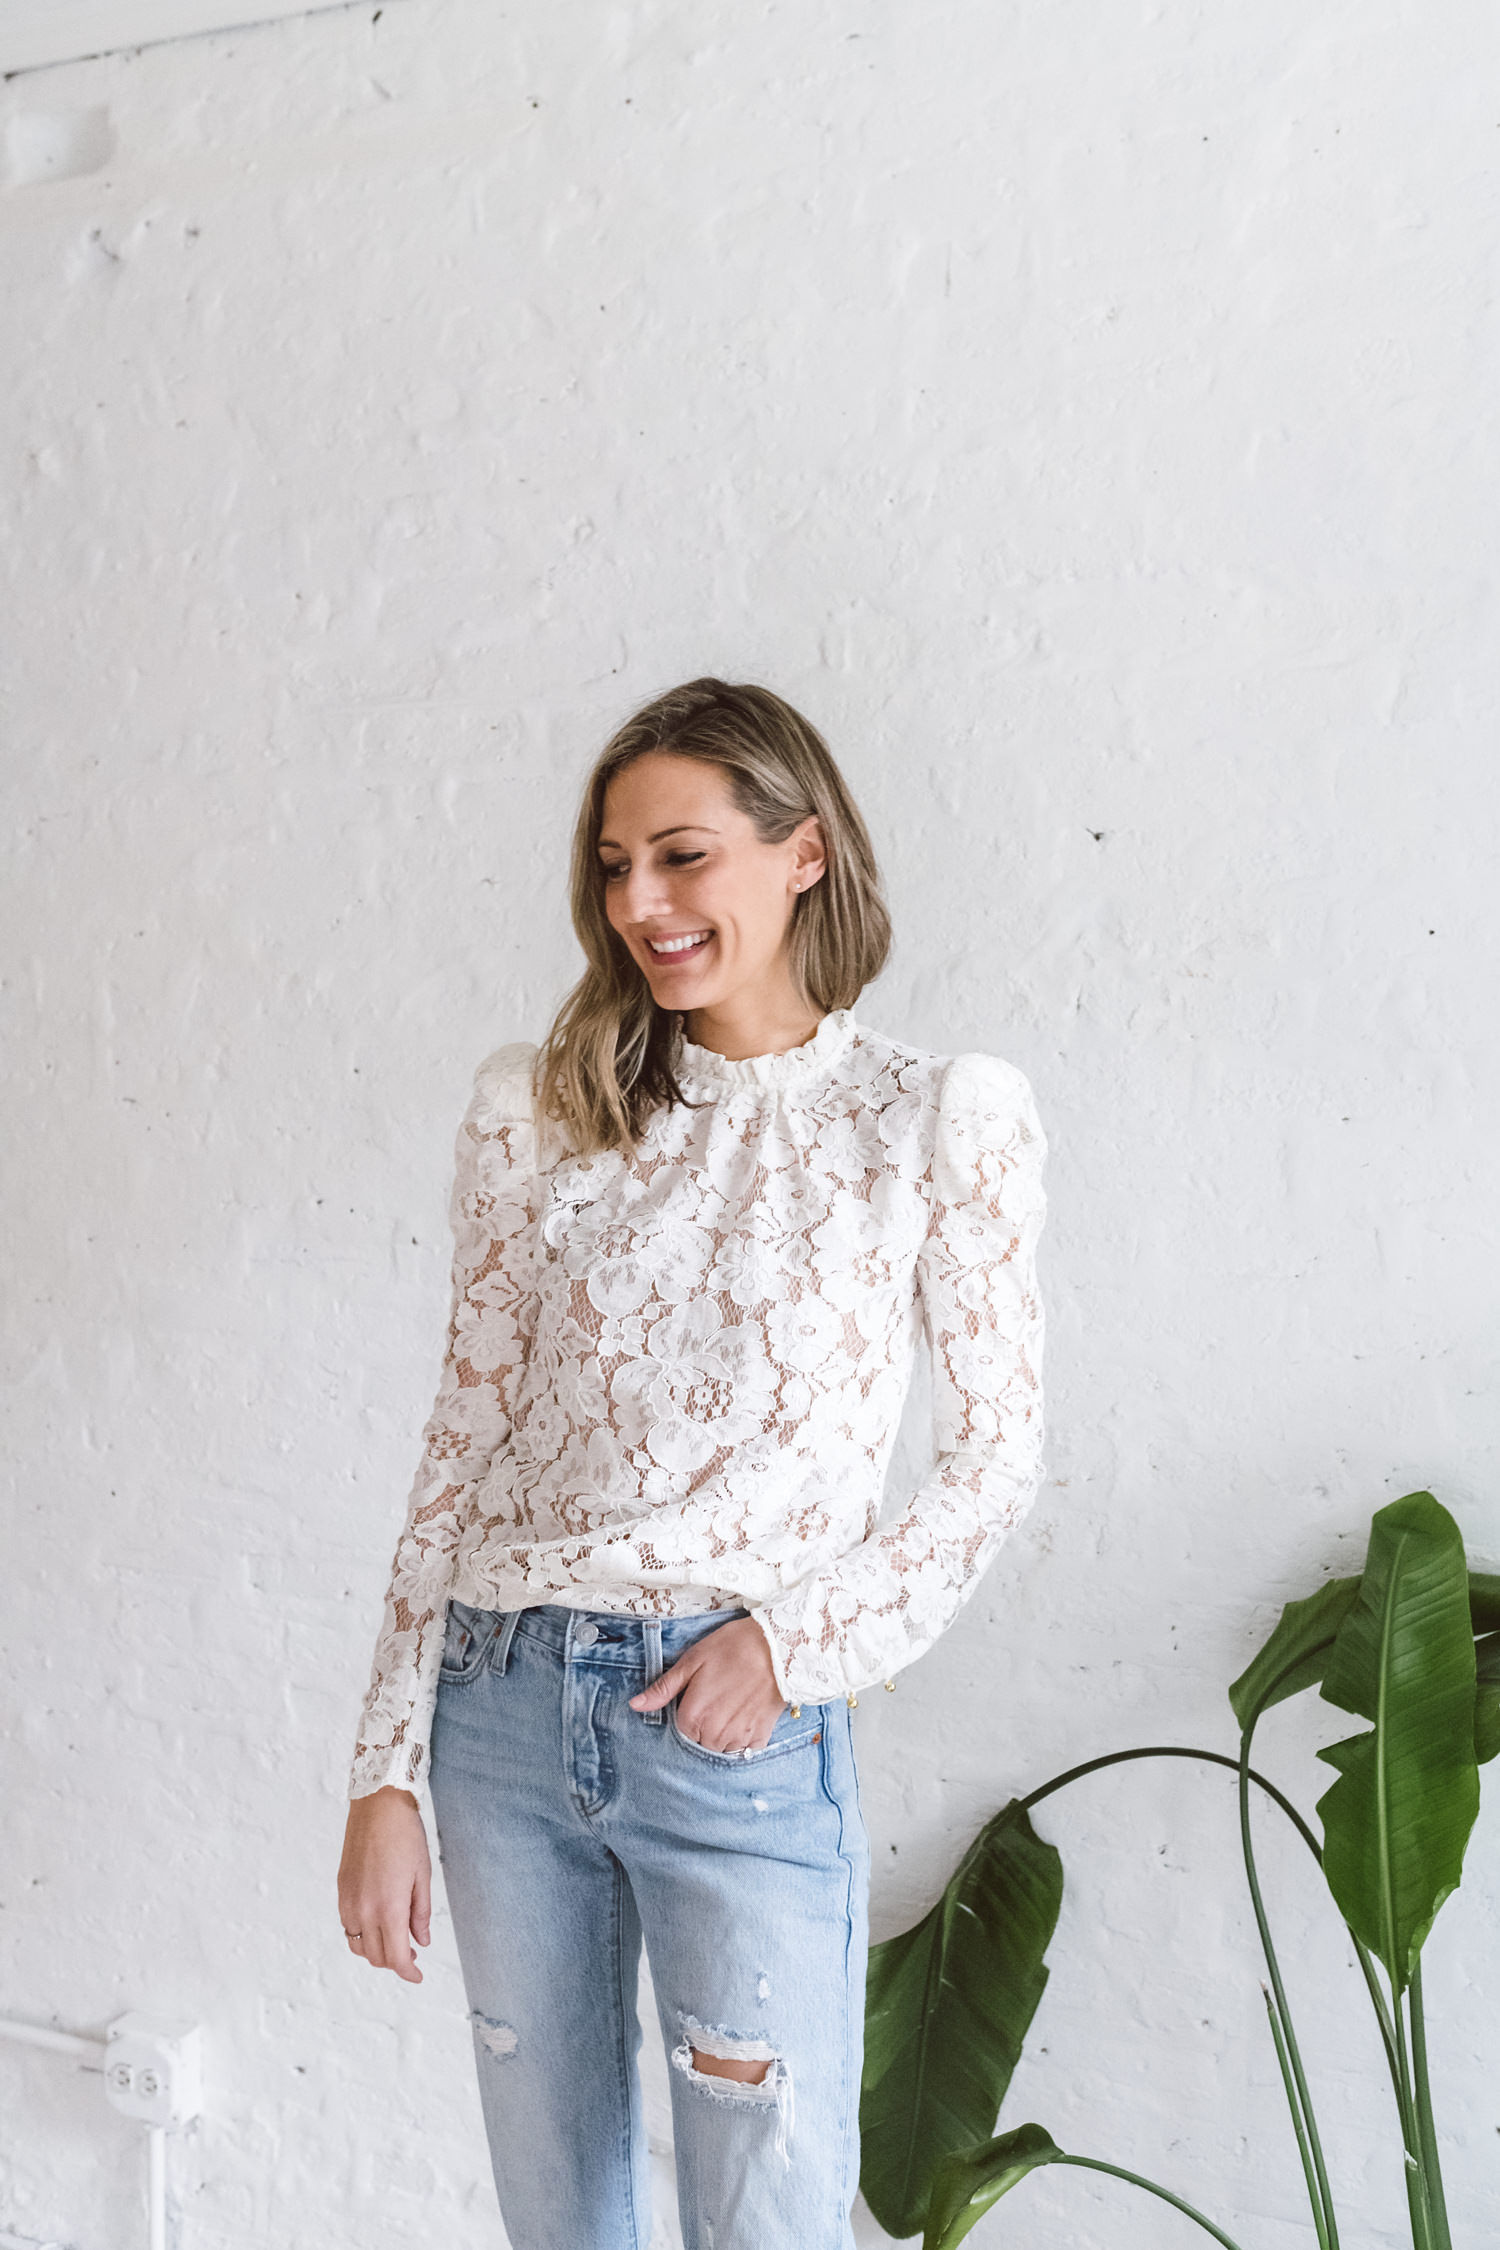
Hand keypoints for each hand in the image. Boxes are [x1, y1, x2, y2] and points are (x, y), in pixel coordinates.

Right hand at [337, 1786, 430, 1981]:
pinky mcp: (341, 1892)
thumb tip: (420, 1942)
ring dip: (376, 1951)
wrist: (377, 1806)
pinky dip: (362, 1935)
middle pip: (376, 1957)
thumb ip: (420, 1914)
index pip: (396, 1957)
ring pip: (359, 1946)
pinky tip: (378, 1923)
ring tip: (395, 1940)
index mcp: (388, 1908)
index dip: (408, 1972)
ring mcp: (348, 1902)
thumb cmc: (405, 1836)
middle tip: (412, 1953)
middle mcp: (364, 1910)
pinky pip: (348, 1928)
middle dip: (395, 1962)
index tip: (418, 1976)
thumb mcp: (422, 1875)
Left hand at [628, 1615, 785, 1751]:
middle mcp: (714, 1734)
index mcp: (693, 1717)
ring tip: (734, 1703)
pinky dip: (744, 1736)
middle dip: (706, 1725)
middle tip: (719, 1696)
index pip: (682, 1731)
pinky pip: (744, 1750)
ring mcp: (738, 1738)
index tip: (701, 1696)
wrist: (777, 1648)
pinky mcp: (760, 1738)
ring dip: (724, 1733)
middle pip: (701, 1741)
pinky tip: (747, 1712)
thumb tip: (635, 1705)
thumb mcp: (692, 1661)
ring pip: (722, 1747)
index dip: (690, 1713)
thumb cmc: (732, 1648)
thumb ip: (663, 1689)